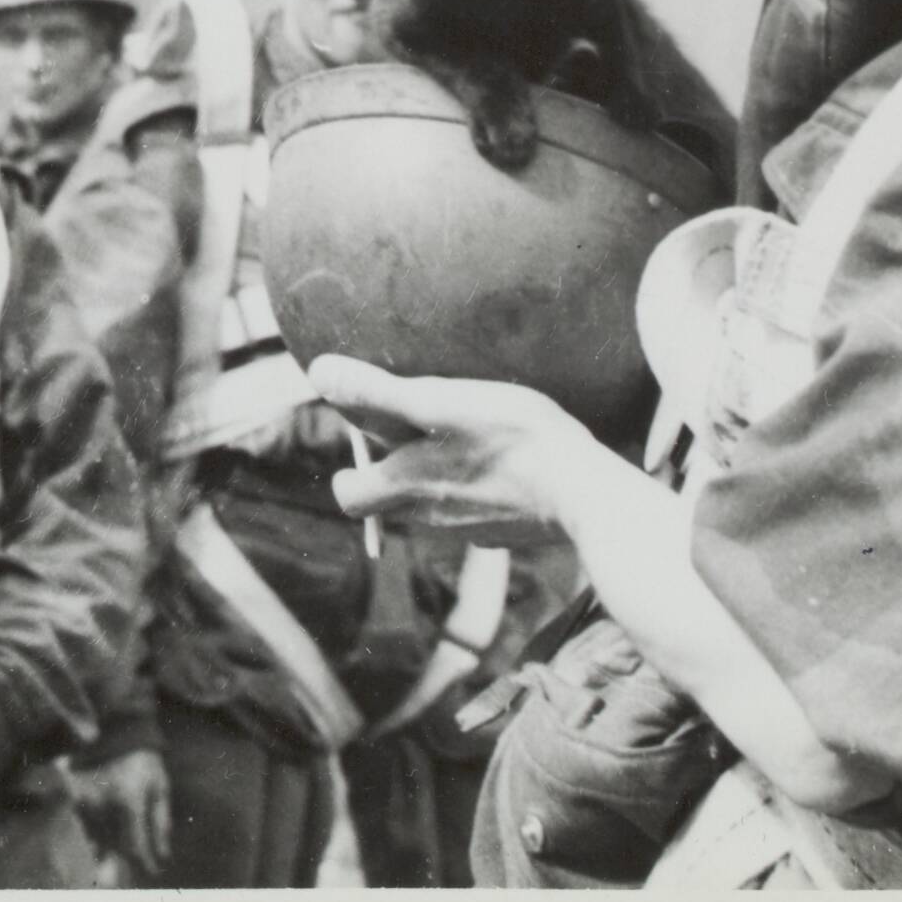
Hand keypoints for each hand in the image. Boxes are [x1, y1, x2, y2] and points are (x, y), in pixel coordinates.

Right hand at [70, 747, 170, 876]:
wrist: (119, 735)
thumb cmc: (146, 762)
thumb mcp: (160, 789)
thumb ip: (161, 823)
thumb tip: (163, 855)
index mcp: (128, 802)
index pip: (134, 845)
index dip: (144, 862)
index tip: (153, 871)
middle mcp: (104, 805)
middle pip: (114, 846)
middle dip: (128, 856)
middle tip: (140, 859)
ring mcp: (87, 802)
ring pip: (98, 839)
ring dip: (111, 846)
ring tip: (122, 840)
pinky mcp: (76, 798)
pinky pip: (87, 827)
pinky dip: (96, 834)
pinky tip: (104, 833)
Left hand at [308, 355, 608, 546]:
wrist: (582, 492)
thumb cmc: (510, 439)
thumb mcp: (438, 404)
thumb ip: (377, 392)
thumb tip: (319, 372)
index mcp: (406, 490)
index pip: (350, 496)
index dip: (353, 468)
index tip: (369, 434)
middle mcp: (432, 519)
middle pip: (394, 501)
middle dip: (397, 470)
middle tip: (419, 432)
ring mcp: (472, 528)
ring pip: (436, 504)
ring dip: (441, 474)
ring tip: (468, 435)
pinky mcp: (508, 528)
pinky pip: (478, 507)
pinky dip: (480, 486)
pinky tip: (507, 460)